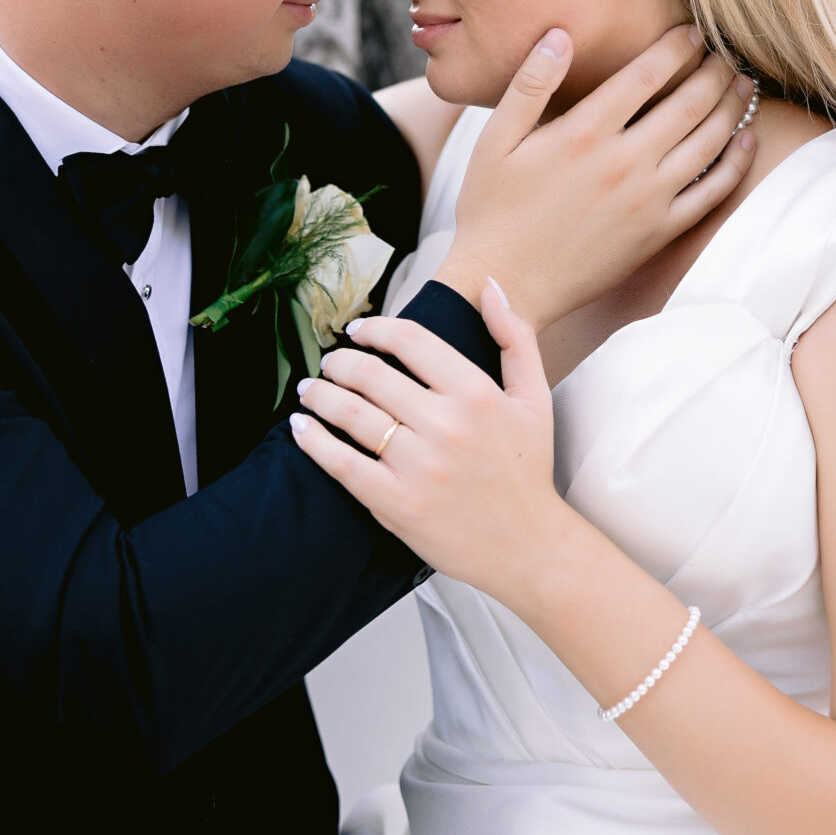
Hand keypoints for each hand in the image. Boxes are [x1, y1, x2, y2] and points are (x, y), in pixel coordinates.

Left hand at [291, 281, 576, 594]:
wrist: (529, 547)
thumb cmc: (527, 470)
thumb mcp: (534, 398)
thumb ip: (515, 337)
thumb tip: (491, 287)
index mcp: (475, 393)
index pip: (409, 340)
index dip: (374, 329)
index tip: (357, 331)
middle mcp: (445, 424)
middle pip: (371, 374)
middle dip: (339, 362)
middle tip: (329, 363)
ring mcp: (418, 465)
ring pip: (351, 414)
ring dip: (319, 395)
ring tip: (309, 390)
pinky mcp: (395, 503)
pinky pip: (342, 463)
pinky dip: (314, 441)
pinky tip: (301, 428)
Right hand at [432, 25, 754, 325]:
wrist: (506, 283)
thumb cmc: (492, 209)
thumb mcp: (495, 140)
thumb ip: (530, 84)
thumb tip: (560, 35)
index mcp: (584, 133)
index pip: (647, 74)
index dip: (677, 46)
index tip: (692, 31)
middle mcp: (624, 162)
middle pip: (690, 103)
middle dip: (715, 70)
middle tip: (727, 52)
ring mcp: (648, 200)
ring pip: (710, 142)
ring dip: (732, 106)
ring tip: (741, 84)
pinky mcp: (659, 233)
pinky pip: (712, 193)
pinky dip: (736, 162)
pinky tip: (746, 140)